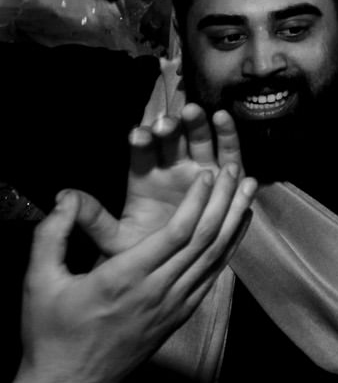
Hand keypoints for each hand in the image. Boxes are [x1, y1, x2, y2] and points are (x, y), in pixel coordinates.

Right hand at [17, 170, 256, 382]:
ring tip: (249, 189)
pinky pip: (211, 276)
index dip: (198, 201)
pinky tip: (238, 228)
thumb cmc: (52, 334)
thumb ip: (51, 235)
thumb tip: (65, 197)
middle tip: (238, 170)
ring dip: (234, 220)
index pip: (177, 233)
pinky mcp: (179, 316)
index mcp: (125, 279)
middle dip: (224, 201)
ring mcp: (173, 307)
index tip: (207, 174)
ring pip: (215, 257)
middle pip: (205, 240)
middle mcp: (157, 292)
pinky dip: (229, 248)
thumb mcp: (40, 282)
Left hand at [108, 104, 244, 260]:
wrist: (175, 270)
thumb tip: (63, 196)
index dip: (141, 142)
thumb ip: (93, 218)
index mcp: (145, 179)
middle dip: (170, 128)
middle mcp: (173, 169)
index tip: (137, 136)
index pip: (142, 154)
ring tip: (195, 112)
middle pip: (172, 140)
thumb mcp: (115, 238)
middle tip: (166, 123)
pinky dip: (227, 135)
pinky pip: (229, 153)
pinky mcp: (225, 175)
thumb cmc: (144, 252)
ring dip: (198, 125)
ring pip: (200, 140)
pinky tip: (222, 119)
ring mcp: (200, 169)